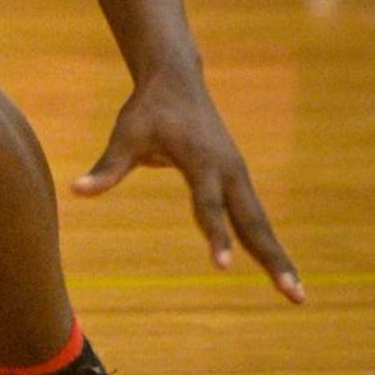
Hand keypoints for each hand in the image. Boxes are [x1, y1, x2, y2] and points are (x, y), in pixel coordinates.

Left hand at [74, 70, 304, 301]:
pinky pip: (256, 217)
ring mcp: (238, 174)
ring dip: (279, 258)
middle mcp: (228, 170)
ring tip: (297, 296)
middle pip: (253, 222)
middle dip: (272, 259)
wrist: (177, 79)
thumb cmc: (149, 109)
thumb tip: (77, 190)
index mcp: (200, 161)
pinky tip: (280, 271)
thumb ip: (108, 167)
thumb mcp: (126, 134)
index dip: (214, 235)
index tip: (222, 266)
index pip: (207, 205)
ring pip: (261, 223)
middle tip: (293, 295)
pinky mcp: (239, 178)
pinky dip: (269, 244)